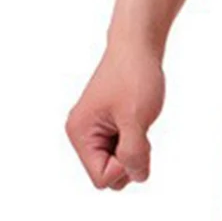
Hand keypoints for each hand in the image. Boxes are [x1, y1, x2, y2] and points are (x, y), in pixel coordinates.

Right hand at [65, 42, 165, 189]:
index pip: (101, 177)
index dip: (124, 166)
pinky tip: (140, 116)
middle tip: (140, 127)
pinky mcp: (107, 120)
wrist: (138, 43)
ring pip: (117, 159)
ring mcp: (95, 126)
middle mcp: (82, 133)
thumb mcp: (137, 118)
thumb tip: (137, 177)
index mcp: (80, 134)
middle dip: (129, 158)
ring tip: (139, 119)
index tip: (137, 137)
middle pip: (107, 172)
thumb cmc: (135, 75)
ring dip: (134, 146)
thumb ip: (134, 153)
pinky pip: (121, 144)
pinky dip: (135, 136)